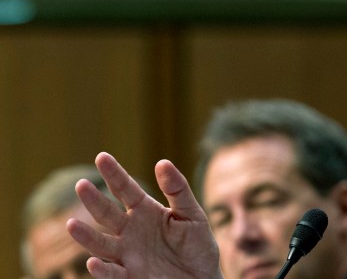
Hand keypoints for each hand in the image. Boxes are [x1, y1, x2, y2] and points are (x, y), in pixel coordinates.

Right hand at [66, 152, 222, 278]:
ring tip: (71, 225)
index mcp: (145, 211)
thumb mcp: (192, 214)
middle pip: (107, 213)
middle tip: (81, 185)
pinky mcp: (130, 277)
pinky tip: (93, 263)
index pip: (125, 189)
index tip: (102, 157)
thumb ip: (178, 190)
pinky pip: (113, 274)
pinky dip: (102, 270)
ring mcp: (127, 254)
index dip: (114, 174)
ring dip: (86, 236)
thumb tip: (162, 162)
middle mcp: (130, 230)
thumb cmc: (197, 245)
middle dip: (94, 200)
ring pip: (101, 244)